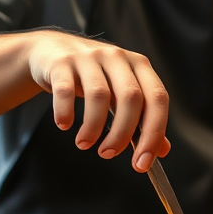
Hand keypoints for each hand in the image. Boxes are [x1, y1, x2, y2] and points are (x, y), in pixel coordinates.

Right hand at [27, 31, 169, 169]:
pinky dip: (65, 112)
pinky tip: (64, 125)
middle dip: (121, 134)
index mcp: (139, 65)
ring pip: (99, 96)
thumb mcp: (119, 92)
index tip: (143, 163)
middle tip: (108, 154)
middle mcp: (118, 57)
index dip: (154, 134)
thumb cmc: (92, 76)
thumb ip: (141, 119)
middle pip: (131, 98)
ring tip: (84, 143)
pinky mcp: (62, 62)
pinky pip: (66, 90)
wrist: (51, 50)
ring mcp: (89, 57)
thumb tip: (161, 150)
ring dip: (93, 128)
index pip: (158, 99)